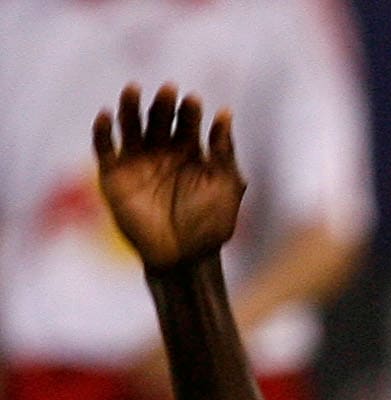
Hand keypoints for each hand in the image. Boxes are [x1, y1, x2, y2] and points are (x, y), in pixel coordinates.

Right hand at [95, 85, 244, 270]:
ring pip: (129, 125)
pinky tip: (107, 115)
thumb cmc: (211, 224)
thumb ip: (224, 151)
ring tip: (134, 89)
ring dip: (130, 106)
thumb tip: (225, 113)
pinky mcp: (114, 176)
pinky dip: (102, 131)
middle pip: (159, 119)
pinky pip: (104, 148)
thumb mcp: (226, 185)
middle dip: (163, 104)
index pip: (187, 123)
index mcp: (190, 153)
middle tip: (169, 90)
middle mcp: (161, 153)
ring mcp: (137, 163)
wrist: (185, 258)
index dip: (189, 111)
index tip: (194, 100)